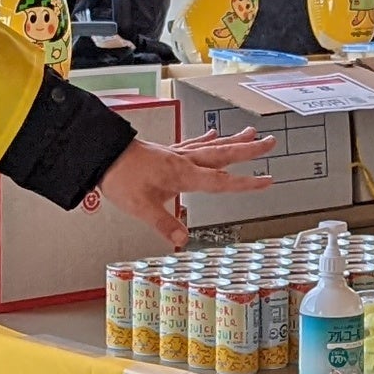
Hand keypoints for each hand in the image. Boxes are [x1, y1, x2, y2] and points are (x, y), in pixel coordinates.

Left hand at [83, 130, 275, 246]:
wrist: (102, 154)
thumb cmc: (120, 177)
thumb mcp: (141, 207)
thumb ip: (165, 224)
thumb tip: (183, 241)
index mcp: (183, 175)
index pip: (221, 182)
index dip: (247, 183)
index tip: (268, 180)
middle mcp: (184, 161)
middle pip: (224, 155)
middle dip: (249, 150)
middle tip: (271, 142)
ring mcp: (177, 154)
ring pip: (212, 146)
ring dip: (233, 140)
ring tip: (252, 133)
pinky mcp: (167, 152)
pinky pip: (193, 144)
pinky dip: (206, 139)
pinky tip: (213, 134)